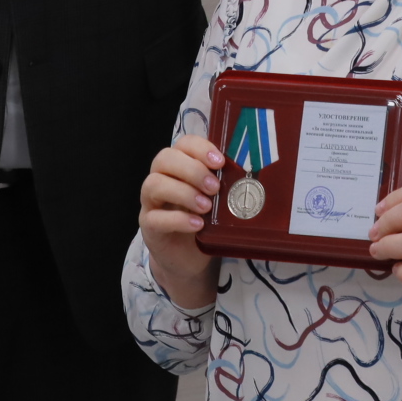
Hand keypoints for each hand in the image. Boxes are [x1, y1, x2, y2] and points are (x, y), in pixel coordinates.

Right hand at [139, 134, 224, 309]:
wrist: (187, 256)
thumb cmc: (205, 220)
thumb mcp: (217, 199)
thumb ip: (226, 184)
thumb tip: (252, 175)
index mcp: (179, 165)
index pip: (183, 144)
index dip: (200, 148)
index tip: (220, 162)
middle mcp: (160, 178)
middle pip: (164, 159)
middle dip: (192, 170)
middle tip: (215, 187)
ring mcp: (151, 202)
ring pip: (153, 184)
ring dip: (184, 193)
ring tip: (207, 207)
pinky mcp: (149, 226)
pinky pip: (155, 218)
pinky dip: (178, 220)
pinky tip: (197, 225)